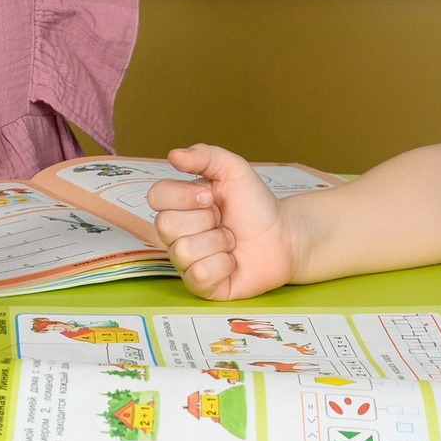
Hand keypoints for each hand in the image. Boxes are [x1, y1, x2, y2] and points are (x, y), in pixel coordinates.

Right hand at [148, 145, 299, 300]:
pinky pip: (199, 276)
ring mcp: (187, 261)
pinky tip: (232, 262)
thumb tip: (174, 154)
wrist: (284, 237)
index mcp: (179, 205)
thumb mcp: (234, 170)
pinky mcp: (201, 285)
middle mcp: (177, 234)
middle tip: (224, 221)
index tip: (210, 197)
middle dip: (206, 221)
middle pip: (166, 226)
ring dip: (218, 243)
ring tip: (231, 241)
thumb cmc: (255, 206)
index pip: (156, 197)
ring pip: (183, 252)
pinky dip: (223, 266)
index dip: (183, 196)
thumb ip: (205, 156)